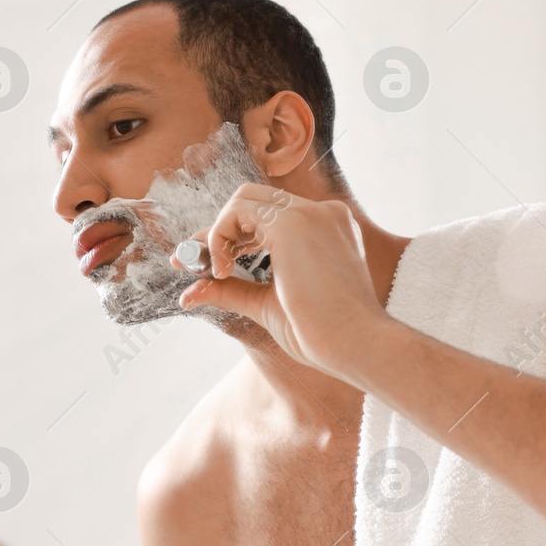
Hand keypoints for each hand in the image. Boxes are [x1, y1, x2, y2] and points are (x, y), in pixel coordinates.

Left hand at [176, 184, 386, 372]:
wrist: (355, 345)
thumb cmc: (322, 333)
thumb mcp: (267, 304)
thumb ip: (232, 290)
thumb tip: (190, 292)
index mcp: (325, 229)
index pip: (267, 216)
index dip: (231, 236)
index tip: (203, 262)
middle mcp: (321, 213)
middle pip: (252, 201)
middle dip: (217, 230)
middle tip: (193, 261)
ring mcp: (310, 213)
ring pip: (242, 201)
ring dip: (216, 234)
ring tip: (214, 272)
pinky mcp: (293, 223)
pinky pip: (237, 212)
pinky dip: (218, 237)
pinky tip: (222, 271)